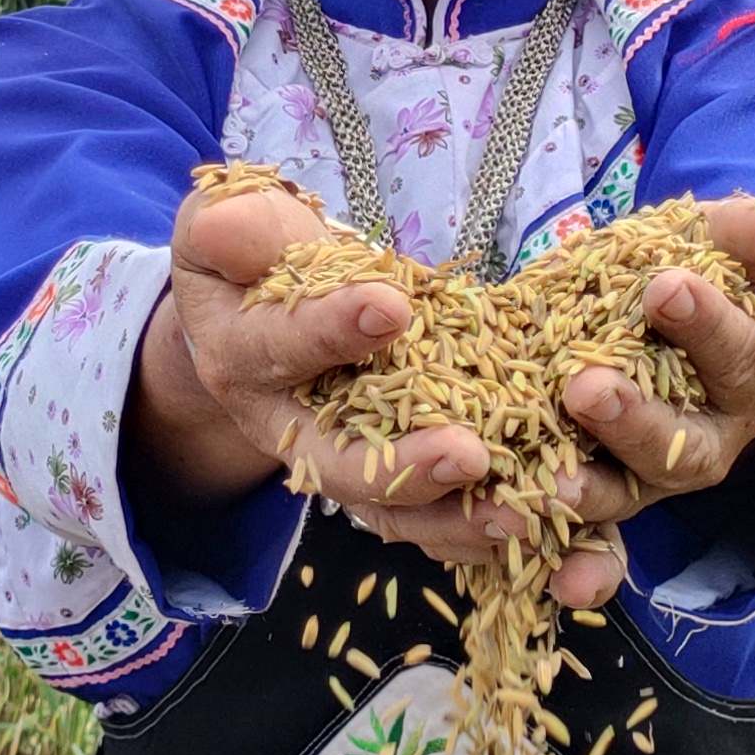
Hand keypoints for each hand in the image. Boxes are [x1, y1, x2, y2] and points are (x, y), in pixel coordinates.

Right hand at [130, 175, 501, 564]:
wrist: (264, 304)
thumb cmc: (257, 253)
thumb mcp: (236, 224)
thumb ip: (236, 226)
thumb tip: (226, 228)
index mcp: (240, 355)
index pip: (280, 345)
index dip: (330, 329)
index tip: (391, 306)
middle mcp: (282, 425)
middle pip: (334, 463)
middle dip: (402, 466)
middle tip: (468, 454)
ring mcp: (333, 462)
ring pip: (385, 510)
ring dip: (452, 516)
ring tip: (516, 511)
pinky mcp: (380, 484)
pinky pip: (422, 521)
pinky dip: (471, 529)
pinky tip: (528, 522)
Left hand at [533, 200, 754, 608]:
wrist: (619, 337)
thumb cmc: (666, 292)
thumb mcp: (695, 255)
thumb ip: (726, 241)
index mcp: (740, 384)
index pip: (736, 356)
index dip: (708, 324)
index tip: (666, 286)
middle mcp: (699, 448)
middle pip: (679, 446)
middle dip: (635, 420)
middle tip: (586, 386)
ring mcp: (643, 487)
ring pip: (624, 499)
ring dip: (591, 495)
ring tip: (552, 482)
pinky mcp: (592, 514)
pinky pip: (588, 555)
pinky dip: (577, 572)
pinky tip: (559, 583)